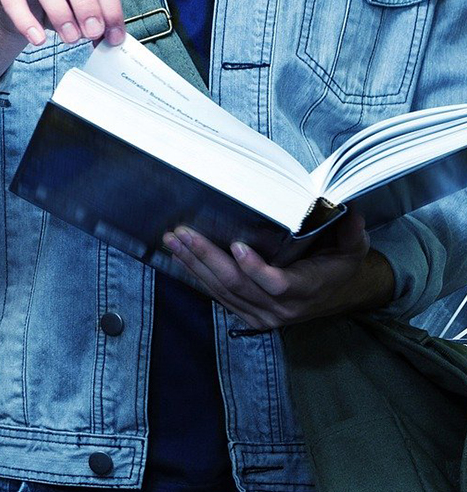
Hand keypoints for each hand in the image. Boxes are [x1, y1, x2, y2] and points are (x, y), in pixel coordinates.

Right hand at [0, 0, 124, 47]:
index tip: (114, 36)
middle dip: (87, 6)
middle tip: (93, 33)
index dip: (111, 8)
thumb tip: (113, 39)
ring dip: (61, 13)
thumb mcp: (85, 9)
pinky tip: (39, 39)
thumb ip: (100, 21)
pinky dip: (27, 21)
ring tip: (70, 38)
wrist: (24, 4)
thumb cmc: (62, 1)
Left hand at [163, 212, 394, 330]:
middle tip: (184, 235)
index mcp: (305, 289)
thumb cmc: (340, 266)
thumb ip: (351, 232)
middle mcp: (280, 308)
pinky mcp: (249, 315)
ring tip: (174, 241)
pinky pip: (220, 297)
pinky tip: (182, 258)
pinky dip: (199, 276)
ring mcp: (262, 315)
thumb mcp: (353, 248)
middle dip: (207, 258)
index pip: (276, 283)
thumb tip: (350, 212)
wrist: (336, 295)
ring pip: (223, 291)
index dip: (255, 268)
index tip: (236, 246)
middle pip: (237, 285)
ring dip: (195, 265)